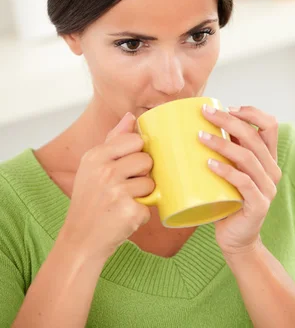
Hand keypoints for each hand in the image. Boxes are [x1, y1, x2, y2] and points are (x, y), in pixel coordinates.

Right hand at [58, 113, 153, 261]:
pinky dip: (143, 212)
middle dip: (142, 173)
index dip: (137, 152)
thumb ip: (114, 140)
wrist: (81, 239)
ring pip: (151, 182)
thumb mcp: (93, 166)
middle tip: (125, 187)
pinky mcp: (130, 211)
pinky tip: (126, 215)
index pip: (135, 140)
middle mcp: (105, 172)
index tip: (127, 165)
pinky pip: (152, 204)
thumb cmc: (90, 201)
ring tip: (125, 201)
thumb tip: (131, 117)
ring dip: (144, 194)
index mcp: (95, 157)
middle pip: (147, 160)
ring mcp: (117, 192)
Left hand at [199, 105, 280, 256]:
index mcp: (268, 159)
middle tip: (205, 114)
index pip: (270, 125)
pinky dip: (227, 171)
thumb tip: (200, 125)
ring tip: (200, 137)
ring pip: (249, 158)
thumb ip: (226, 152)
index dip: (251, 112)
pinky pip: (244, 183)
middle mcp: (272, 171)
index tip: (227, 108)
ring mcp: (267, 188)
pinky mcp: (259, 205)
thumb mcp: (229, 171)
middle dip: (229, 121)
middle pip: (255, 137)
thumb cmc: (227, 202)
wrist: (236, 239)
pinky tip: (209, 164)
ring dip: (223, 144)